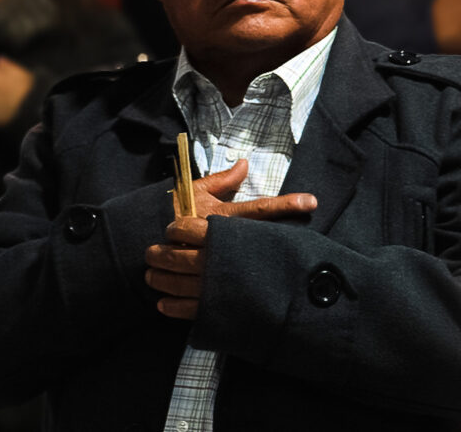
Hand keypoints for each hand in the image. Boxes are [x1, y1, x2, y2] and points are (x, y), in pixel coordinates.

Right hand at [144, 159, 316, 318]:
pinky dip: (249, 290)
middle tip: (318, 237)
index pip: (258, 209)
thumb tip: (244, 164)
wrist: (141, 238)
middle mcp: (222, 238)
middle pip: (262, 237)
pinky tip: (269, 296)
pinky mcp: (209, 279)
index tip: (311, 202)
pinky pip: (231, 285)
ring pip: (251, 264)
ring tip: (301, 268)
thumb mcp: (195, 193)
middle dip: (290, 237)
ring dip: (275, 264)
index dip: (284, 205)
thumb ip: (222, 180)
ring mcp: (216, 260)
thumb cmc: (174, 212)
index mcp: (222, 216)